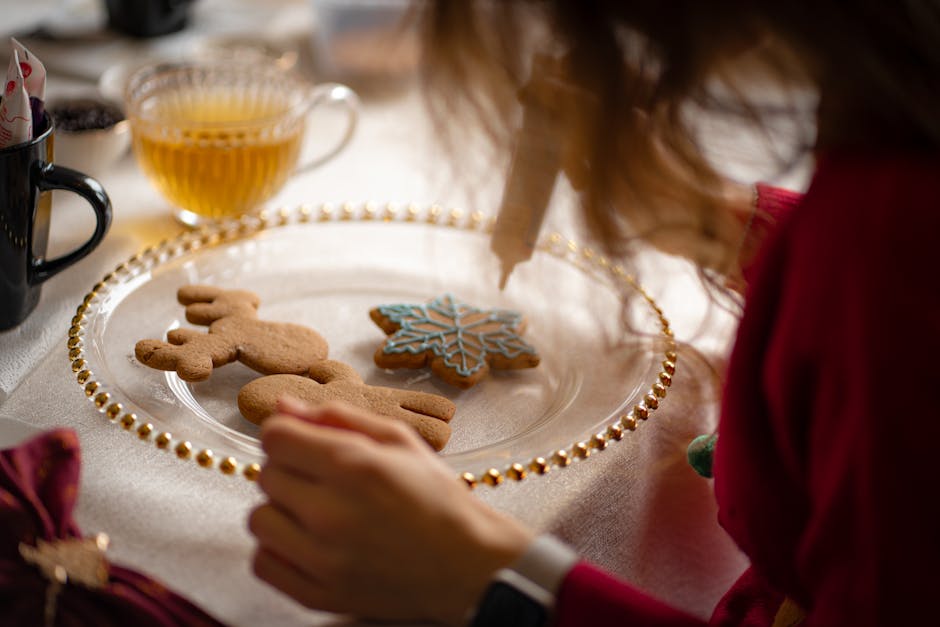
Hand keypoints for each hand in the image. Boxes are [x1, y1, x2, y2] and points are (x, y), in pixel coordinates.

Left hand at [249, 399, 534, 624]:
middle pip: (267, 475)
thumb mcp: (400, 441)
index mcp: (353, 465)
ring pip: (258, 519)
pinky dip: (277, 550)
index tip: (305, 444)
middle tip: (324, 480)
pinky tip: (308, 543)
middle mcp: (331, 512)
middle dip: (290, 470)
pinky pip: (262, 563)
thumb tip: (283, 406)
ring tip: (315, 513)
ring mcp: (322, 558)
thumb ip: (339, 418)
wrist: (468, 564)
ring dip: (281, 510)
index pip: (275, 437)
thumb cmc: (437, 498)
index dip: (288, 434)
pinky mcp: (319, 594)